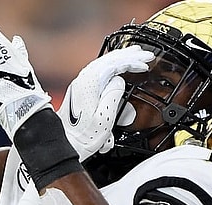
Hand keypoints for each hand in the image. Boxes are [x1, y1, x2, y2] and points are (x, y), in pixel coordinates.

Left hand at [57, 46, 153, 160]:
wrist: (65, 143)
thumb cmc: (83, 135)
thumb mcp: (104, 118)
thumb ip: (113, 95)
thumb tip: (119, 80)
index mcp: (90, 83)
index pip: (115, 64)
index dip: (132, 61)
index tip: (146, 63)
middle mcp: (84, 79)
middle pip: (109, 59)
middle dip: (129, 55)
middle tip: (145, 54)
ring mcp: (82, 83)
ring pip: (104, 63)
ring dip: (121, 58)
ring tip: (134, 54)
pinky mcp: (82, 89)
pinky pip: (100, 70)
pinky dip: (113, 65)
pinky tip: (118, 66)